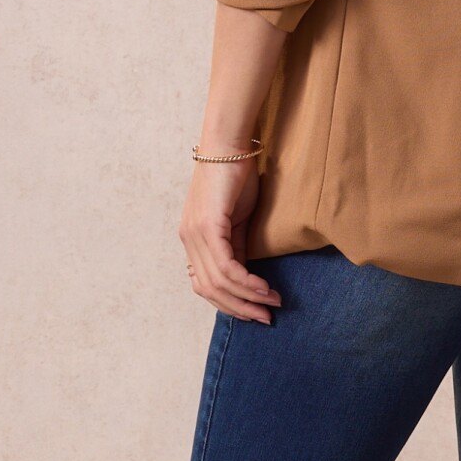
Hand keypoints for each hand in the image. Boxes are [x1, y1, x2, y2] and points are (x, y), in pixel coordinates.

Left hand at [178, 151, 283, 321]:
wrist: (230, 143)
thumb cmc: (235, 174)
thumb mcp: (236, 217)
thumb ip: (236, 244)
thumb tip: (246, 273)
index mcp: (192, 239)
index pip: (205, 284)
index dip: (229, 303)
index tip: (255, 311)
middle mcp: (188, 240)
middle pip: (210, 290)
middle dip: (240, 309)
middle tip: (266, 317)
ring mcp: (194, 234)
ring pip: (218, 283)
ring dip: (247, 299)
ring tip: (272, 304)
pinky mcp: (207, 226)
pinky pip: (226, 266)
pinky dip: (246, 282)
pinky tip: (264, 288)